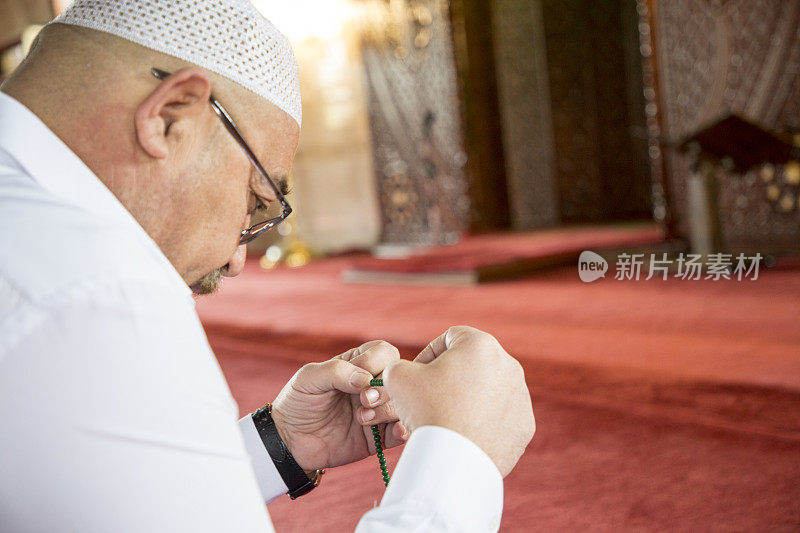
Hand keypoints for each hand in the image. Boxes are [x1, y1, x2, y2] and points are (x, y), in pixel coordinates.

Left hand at [270, 340, 407, 472]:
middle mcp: (371, 387)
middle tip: (364, 400)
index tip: (359, 378)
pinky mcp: (377, 437)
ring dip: (387, 410)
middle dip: (384, 389)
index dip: (378, 363)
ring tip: (363, 418)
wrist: (287, 440)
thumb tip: (365, 378)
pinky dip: (403, 431)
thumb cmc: (297, 402)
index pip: (385, 353)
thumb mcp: (309, 378)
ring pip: (402, 405)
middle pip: (398, 380)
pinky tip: (393, 432)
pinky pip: (401, 432)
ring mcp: (376, 411)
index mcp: (357, 366)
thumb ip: (336, 371)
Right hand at [383, 326, 534, 476]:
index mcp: (481, 344)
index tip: (418, 375)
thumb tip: (405, 372)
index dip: (429, 354)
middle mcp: (508, 365)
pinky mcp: (525, 424)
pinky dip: (484, 422)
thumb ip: (400, 365)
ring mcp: (521, 396)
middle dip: (451, 378)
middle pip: (473, 364)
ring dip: (469, 399)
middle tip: (431, 398)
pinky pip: (501, 416)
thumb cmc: (427, 410)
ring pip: (489, 390)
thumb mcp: (398, 376)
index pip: (451, 338)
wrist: (455, 459)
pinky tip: (464, 434)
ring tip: (447, 418)